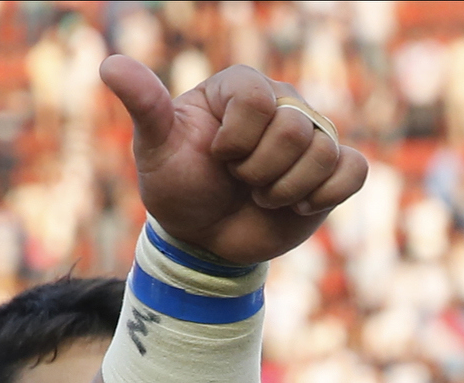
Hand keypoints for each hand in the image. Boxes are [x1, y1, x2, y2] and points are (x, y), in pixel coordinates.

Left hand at [101, 54, 367, 268]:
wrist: (204, 238)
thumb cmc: (179, 185)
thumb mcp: (155, 148)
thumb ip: (144, 105)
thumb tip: (109, 64)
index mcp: (241, 87)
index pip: (256, 98)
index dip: (235, 141)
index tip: (217, 157)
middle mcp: (282, 102)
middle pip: (293, 129)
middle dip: (258, 172)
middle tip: (239, 181)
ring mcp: (311, 136)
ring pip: (322, 153)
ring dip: (285, 191)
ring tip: (262, 195)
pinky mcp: (333, 170)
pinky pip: (354, 171)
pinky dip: (325, 195)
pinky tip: (299, 205)